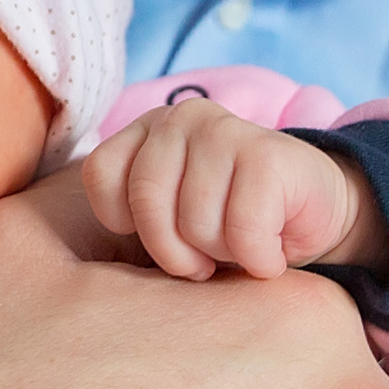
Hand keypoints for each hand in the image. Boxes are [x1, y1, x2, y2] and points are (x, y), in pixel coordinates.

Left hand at [84, 97, 385, 280]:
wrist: (315, 214)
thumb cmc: (230, 223)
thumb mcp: (168, 217)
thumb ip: (130, 218)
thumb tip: (74, 269)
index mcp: (146, 130)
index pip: (101, 177)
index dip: (129, 225)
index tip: (164, 237)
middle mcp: (181, 118)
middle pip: (146, 205)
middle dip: (176, 252)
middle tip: (207, 258)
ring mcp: (226, 129)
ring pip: (196, 225)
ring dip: (225, 255)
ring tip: (243, 242)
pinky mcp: (269, 154)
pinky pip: (243, 231)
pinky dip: (260, 259)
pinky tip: (271, 252)